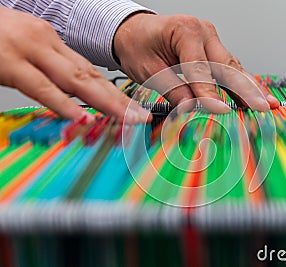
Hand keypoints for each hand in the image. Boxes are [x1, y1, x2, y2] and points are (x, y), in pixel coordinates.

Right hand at [0, 6, 150, 123]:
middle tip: (141, 118)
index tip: (133, 110)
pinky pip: (41, 87)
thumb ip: (50, 70)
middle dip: (119, 101)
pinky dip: (63, 104)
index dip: (115, 93)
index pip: (92, 72)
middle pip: (91, 78)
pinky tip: (82, 117)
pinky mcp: (9, 63)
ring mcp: (29, 52)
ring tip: (127, 120)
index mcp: (53, 43)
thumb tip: (73, 96)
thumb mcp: (28, 48)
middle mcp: (47, 44)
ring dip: (105, 103)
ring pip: (76, 82)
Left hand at [114, 13, 279, 112]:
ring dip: (250, 87)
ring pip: (233, 67)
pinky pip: (229, 68)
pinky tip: (255, 94)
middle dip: (246, 89)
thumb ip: (172, 89)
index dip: (210, 94)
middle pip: (227, 65)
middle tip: (262, 107)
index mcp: (185, 31)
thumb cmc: (138, 45)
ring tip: (267, 103)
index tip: (222, 112)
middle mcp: (203, 32)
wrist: (134, 32)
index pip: (200, 69)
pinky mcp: (213, 49)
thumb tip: (192, 107)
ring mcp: (211, 39)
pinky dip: (242, 83)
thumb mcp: (148, 70)